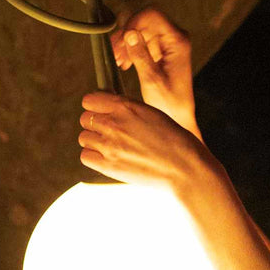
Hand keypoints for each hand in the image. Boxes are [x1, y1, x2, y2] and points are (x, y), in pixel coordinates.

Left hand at [78, 91, 214, 193]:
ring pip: (84, 137)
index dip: (96, 106)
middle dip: (95, 124)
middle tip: (110, 133)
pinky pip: (85, 156)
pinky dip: (93, 157)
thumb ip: (129, 110)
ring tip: (112, 147)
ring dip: (94, 141)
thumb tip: (111, 109)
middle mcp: (114, 123)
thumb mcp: (153, 114)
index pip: (90, 100)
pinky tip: (108, 158)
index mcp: (126, 106)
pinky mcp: (109, 166)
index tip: (103, 113)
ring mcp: (109, 145)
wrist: (185, 169)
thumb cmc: (175, 141)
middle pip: (85, 119)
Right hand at [111, 7, 199, 137]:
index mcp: (178, 41)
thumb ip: (140, 55)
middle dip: (127, 34)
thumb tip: (130, 33)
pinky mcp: (162, 51)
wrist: (178, 116)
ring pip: (141, 30)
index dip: (133, 22)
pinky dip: (131, 49)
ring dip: (126, 43)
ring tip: (118, 61)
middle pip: (145, 20)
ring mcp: (169, 43)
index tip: (121, 40)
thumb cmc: (169, 102)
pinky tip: (123, 63)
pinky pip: (143, 41)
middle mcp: (175, 38)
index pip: (152, 14)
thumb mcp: (151, 79)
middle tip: (115, 53)